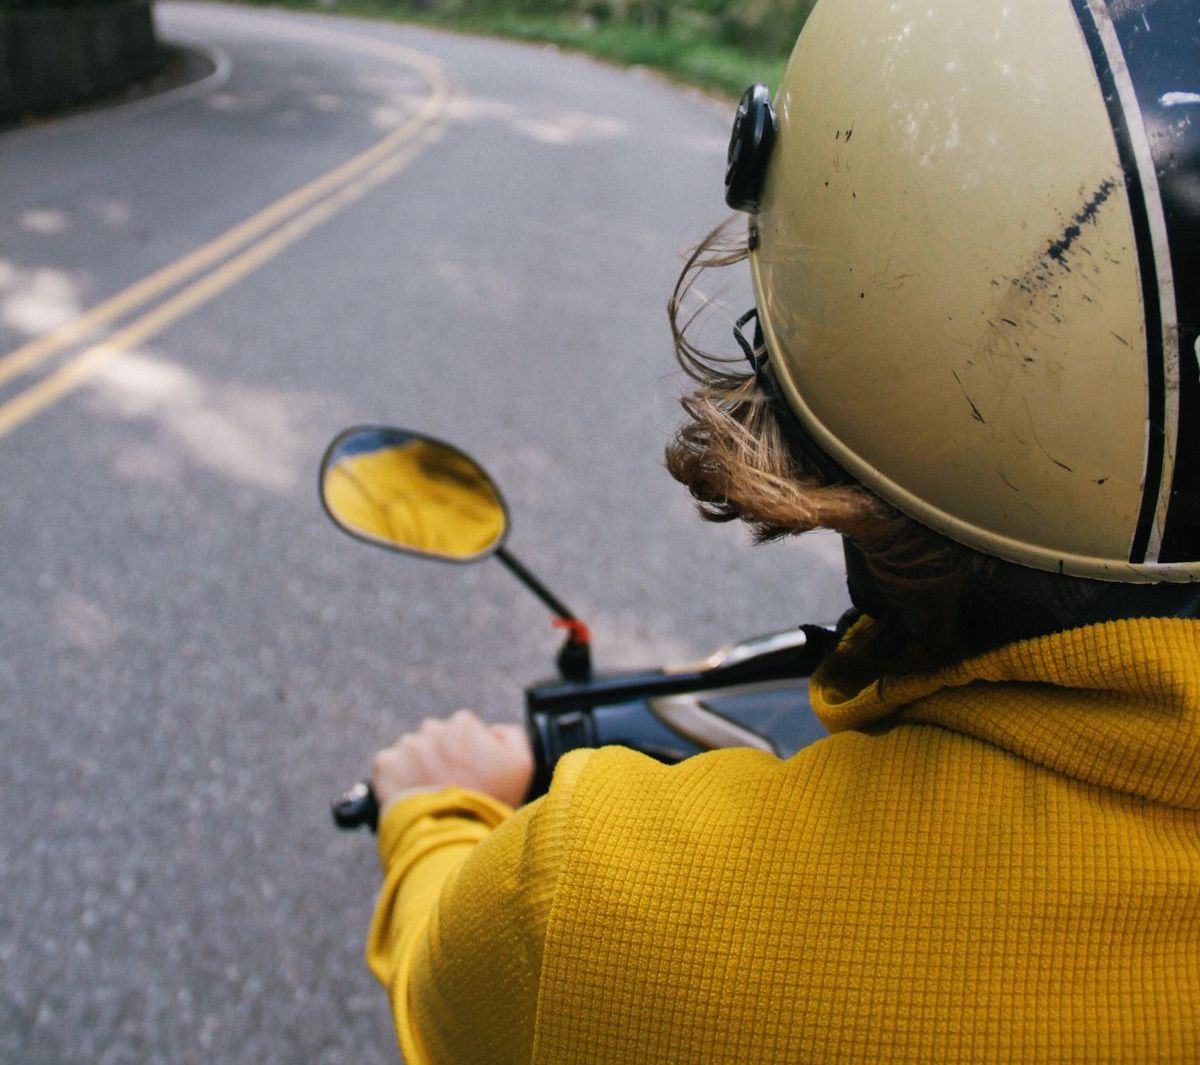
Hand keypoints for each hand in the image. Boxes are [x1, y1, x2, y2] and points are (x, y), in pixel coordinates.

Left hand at [371, 710, 534, 808]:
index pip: (464, 729)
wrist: (451, 832)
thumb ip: (512, 736)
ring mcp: (407, 746)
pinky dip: (397, 778)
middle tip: (451, 785)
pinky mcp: (385, 765)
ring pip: (413, 752)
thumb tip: (493, 730)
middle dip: (442, 757)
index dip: (470, 753)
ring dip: (419, 767)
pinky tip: (412, 795)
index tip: (472, 774)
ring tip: (431, 794)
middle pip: (436, 738)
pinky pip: (389, 766)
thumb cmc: (489, 800)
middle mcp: (433, 729)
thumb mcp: (523, 765)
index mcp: (463, 724)